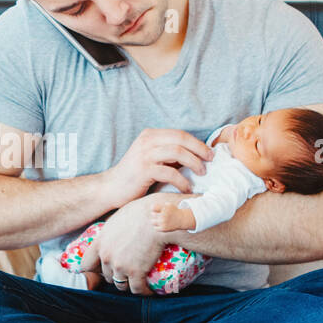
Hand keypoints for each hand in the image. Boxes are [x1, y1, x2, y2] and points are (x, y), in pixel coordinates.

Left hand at [78, 195, 164, 294]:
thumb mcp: (117, 220)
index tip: (101, 271)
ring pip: (120, 285)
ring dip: (128, 284)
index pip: (86, 265)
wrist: (157, 217)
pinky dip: (143, 291)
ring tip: (137, 281)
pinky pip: (137, 289)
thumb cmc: (140, 212)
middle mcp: (106, 256)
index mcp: (100, 242)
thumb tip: (113, 237)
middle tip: (126, 273)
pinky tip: (149, 290)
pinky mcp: (136, 272)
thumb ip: (110, 233)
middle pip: (106, 276)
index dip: (94, 271)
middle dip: (115, 276)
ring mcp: (120, 266)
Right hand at [98, 128, 213, 208]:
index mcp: (150, 135)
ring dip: (194, 163)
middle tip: (210, 161)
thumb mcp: (151, 158)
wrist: (111, 188)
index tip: (209, 153)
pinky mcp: (144, 170)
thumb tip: (195, 155)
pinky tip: (187, 188)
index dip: (197, 143)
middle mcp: (147, 141)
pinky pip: (170, 172)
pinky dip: (182, 181)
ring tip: (202, 173)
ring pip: (177, 152)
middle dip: (199, 150)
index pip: (179, 134)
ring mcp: (144, 155)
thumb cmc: (135, 176)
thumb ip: (168, 153)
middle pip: (181, 139)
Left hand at [149, 196, 196, 232]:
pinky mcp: (164, 228)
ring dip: (155, 220)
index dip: (153, 208)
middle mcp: (163, 215)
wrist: (181, 219)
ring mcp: (163, 222)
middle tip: (160, 215)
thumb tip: (151, 208)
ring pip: (152, 222)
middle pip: (152, 214)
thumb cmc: (173, 211)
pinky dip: (157, 226)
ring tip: (159, 220)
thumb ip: (159, 206)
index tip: (156, 210)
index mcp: (164, 208)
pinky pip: (155, 228)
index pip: (153, 207)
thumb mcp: (168, 205)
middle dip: (155, 214)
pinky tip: (161, 224)